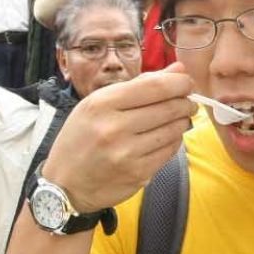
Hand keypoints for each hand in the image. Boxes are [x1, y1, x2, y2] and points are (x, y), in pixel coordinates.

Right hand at [41, 63, 195, 212]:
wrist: (65, 184)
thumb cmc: (82, 138)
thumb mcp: (98, 104)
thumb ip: (139, 85)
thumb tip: (178, 70)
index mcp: (102, 104)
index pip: (154, 87)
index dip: (179, 82)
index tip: (186, 82)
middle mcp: (114, 127)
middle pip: (169, 107)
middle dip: (185, 102)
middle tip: (188, 102)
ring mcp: (127, 153)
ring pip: (173, 130)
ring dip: (182, 122)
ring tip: (178, 119)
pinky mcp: (138, 173)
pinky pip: (170, 151)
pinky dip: (174, 141)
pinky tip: (167, 137)